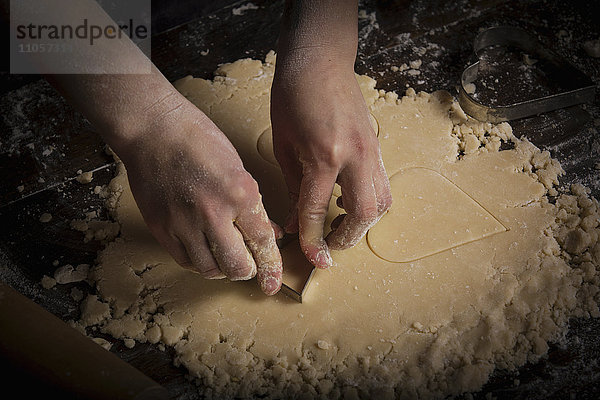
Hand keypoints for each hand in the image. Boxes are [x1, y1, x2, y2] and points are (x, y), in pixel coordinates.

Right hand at [115, 96, 282, 294]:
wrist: (152, 129)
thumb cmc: (197, 139)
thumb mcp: (238, 168)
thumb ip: (252, 205)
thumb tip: (268, 233)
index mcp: (239, 193)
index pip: (262, 241)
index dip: (271, 265)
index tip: (273, 282)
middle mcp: (213, 213)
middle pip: (237, 266)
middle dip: (248, 271)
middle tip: (250, 266)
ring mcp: (184, 223)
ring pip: (209, 270)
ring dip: (223, 269)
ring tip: (226, 258)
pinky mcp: (161, 228)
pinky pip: (185, 260)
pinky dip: (199, 262)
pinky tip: (204, 251)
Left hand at [271, 51, 391, 268]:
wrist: (320, 60)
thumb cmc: (293, 95)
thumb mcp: (283, 145)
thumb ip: (293, 187)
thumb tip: (294, 222)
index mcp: (325, 155)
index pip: (318, 210)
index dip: (312, 239)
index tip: (311, 258)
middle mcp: (355, 155)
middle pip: (364, 214)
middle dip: (347, 238)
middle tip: (330, 247)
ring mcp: (371, 150)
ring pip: (382, 201)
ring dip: (363, 223)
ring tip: (340, 226)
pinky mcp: (377, 146)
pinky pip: (381, 184)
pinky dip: (368, 202)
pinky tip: (348, 201)